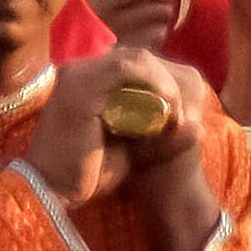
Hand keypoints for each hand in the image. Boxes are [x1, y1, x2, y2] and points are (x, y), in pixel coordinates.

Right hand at [22, 47, 209, 206]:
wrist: (52, 192)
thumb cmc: (88, 174)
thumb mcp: (134, 152)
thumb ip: (161, 138)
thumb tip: (198, 128)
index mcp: (88, 78)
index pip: (137, 64)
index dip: (165, 83)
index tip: (182, 114)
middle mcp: (80, 68)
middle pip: (140, 58)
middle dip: (169, 82)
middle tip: (183, 115)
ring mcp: (78, 74)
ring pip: (137, 59)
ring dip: (164, 83)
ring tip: (177, 112)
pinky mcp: (80, 86)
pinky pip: (125, 69)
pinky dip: (153, 83)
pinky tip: (166, 106)